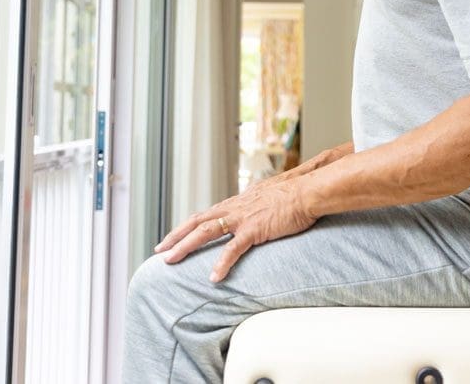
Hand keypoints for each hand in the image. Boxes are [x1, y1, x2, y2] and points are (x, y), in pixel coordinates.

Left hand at [155, 177, 316, 280]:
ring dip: (185, 246)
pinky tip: (213, 278)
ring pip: (205, 231)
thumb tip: (257, 209)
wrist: (310, 191)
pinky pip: (233, 249)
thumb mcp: (270, 197)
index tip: (174, 237)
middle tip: (159, 251)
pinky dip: (221, 263)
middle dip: (175, 236)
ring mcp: (243, 217)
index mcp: (238, 201)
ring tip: (170, 261)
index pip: (206, 214)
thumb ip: (258, 204)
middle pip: (197, 221)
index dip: (188, 226)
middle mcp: (235, 207)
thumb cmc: (296, 194)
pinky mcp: (255, 229)